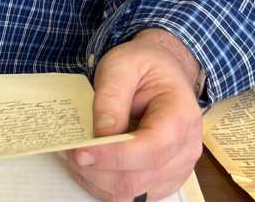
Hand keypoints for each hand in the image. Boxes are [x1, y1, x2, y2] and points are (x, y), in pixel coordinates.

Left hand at [65, 29, 202, 201]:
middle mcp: (186, 149)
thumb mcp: (122, 65)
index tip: (81, 152)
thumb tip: (101, 135)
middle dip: (97, 169)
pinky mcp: (161, 181)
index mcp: (182, 115)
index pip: (150, 149)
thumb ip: (111, 97)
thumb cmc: (144, 65)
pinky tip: (91, 162)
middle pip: (138, 179)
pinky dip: (103, 184)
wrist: (162, 72)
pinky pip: (129, 195)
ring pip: (130, 193)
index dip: (114, 156)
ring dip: (96, 179)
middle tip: (68, 150)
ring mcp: (176, 170)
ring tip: (76, 154)